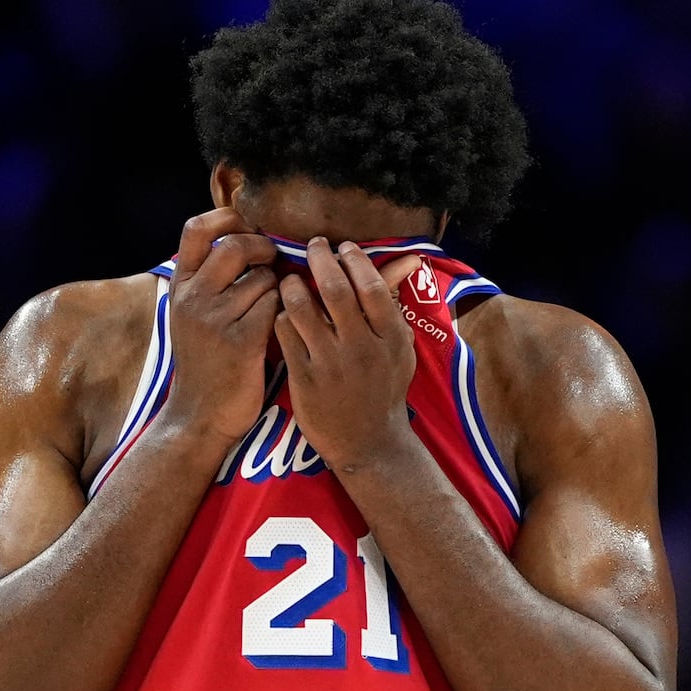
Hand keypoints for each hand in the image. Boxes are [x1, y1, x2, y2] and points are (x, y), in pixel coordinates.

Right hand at [157, 209, 280, 443]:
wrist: (199, 417)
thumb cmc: (204, 365)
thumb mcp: (190, 317)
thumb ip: (207, 281)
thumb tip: (242, 240)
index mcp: (180, 287)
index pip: (195, 228)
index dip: (227, 218)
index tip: (248, 227)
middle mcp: (193, 298)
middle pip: (234, 245)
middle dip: (263, 248)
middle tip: (273, 262)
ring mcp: (215, 320)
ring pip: (262, 278)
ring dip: (277, 285)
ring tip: (276, 302)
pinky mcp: (241, 342)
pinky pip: (274, 306)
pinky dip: (284, 310)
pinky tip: (282, 323)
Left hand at [273, 238, 422, 473]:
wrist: (368, 444)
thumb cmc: (385, 391)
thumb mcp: (400, 350)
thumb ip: (396, 305)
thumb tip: (407, 259)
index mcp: (390, 338)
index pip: (370, 285)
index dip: (354, 259)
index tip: (343, 247)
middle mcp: (361, 348)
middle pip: (335, 288)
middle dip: (320, 258)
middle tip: (313, 246)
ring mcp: (330, 364)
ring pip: (303, 307)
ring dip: (294, 284)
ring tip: (292, 278)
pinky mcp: (304, 379)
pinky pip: (285, 333)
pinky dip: (282, 315)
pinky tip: (284, 313)